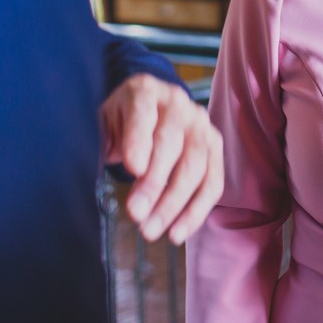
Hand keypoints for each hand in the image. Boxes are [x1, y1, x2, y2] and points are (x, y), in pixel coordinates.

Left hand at [103, 74, 222, 243]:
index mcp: (145, 91)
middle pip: (170, 144)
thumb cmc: (123, 119)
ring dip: (173, 204)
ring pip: (195, 167)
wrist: (152, 108)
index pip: (143, 113)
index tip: (133, 169)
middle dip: (154, 183)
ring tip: (151, 230)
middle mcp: (178, 104)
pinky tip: (177, 232)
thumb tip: (131, 167)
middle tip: (135, 214)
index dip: (139, 141)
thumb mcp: (107, 121)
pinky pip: (212, 183)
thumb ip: (111, 140)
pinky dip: (196, 211)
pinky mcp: (215, 147)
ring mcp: (201, 125)